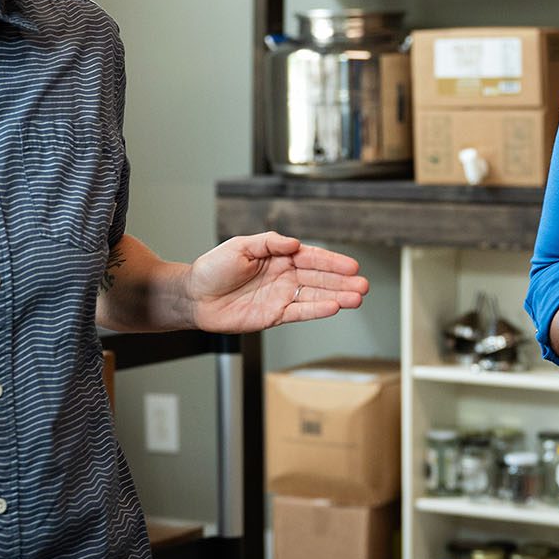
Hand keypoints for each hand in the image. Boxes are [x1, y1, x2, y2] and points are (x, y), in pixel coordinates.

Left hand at [184, 231, 367, 332]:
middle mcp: (284, 276)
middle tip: (364, 284)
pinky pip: (300, 312)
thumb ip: (269, 243)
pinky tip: (334, 307)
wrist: (194, 297)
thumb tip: (294, 243)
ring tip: (358, 297)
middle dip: (342, 281)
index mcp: (278, 256)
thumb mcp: (240, 246)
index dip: (332, 261)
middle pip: (319, 278)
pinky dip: (317, 310)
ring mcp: (281, 296)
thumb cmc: (213, 268)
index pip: (311, 257)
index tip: (352, 265)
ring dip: (337, 296)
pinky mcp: (274, 315)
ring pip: (315, 295)